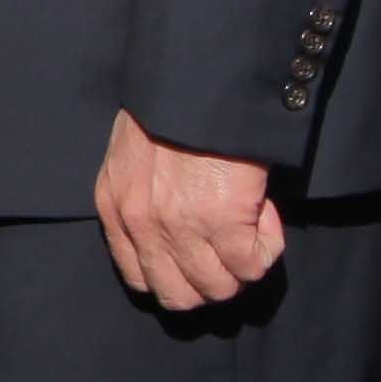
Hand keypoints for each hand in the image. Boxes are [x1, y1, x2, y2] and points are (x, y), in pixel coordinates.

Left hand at [95, 112, 287, 311]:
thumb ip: (142, 197)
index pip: (140, 278)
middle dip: (211, 280)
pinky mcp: (222, 223)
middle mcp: (141, 226)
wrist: (198, 84)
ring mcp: (180, 228)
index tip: (200, 252)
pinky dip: (266, 246)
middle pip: (179, 296)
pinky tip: (264, 213)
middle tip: (231, 249)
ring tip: (249, 225)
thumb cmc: (171, 111)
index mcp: (114, 208)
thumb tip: (176, 230)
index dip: (178, 274)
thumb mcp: (132, 157)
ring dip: (241, 265)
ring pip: (219, 288)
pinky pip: (251, 265)